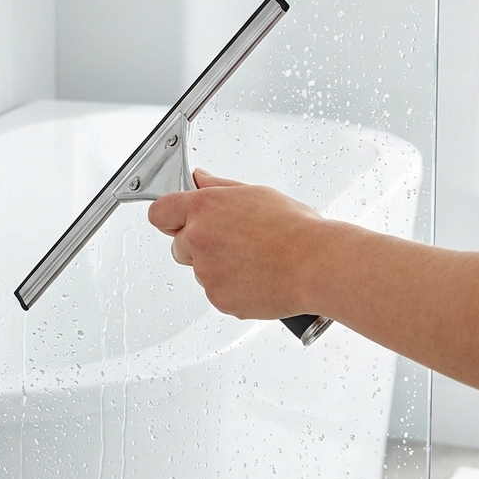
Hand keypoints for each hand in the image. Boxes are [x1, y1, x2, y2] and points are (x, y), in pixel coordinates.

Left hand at [146, 169, 330, 319]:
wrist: (318, 266)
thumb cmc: (296, 229)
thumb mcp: (256, 193)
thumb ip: (218, 187)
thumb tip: (199, 179)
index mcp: (205, 207)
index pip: (160, 212)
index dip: (170, 216)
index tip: (178, 219)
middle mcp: (199, 239)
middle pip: (179, 245)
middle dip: (198, 245)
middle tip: (233, 242)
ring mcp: (207, 272)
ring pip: (201, 271)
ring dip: (219, 267)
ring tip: (254, 260)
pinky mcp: (219, 299)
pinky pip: (217, 293)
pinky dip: (233, 289)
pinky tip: (257, 277)